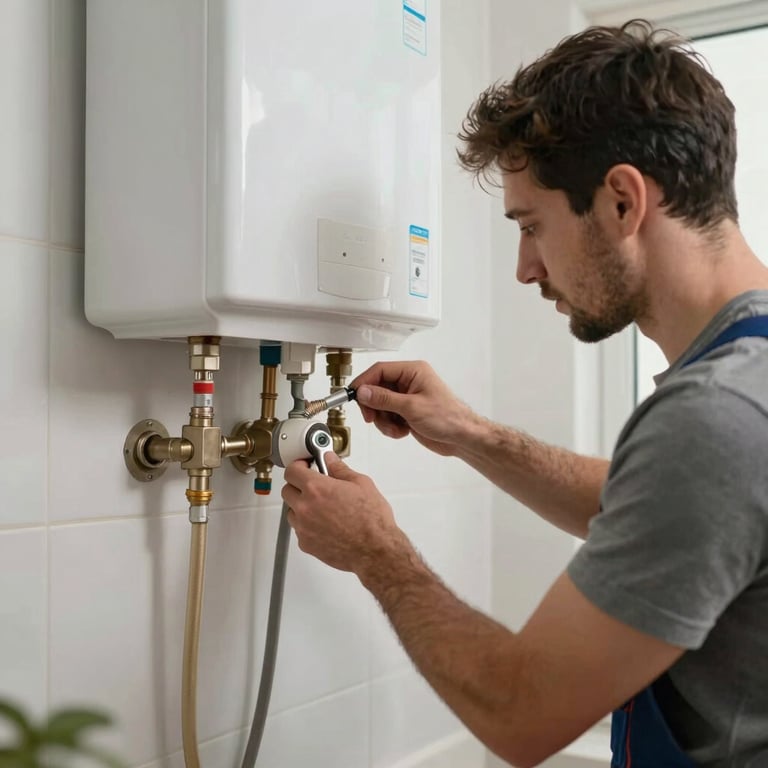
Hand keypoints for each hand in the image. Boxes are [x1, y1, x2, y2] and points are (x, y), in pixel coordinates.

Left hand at [282, 453, 403, 573]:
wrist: (375, 550)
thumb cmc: (371, 519)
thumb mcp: (361, 484)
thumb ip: (339, 469)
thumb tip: (330, 460)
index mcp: (317, 488)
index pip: (292, 471)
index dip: (298, 466)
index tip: (304, 467)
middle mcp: (305, 507)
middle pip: (287, 490)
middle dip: (298, 486)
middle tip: (314, 487)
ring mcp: (303, 527)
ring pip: (291, 511)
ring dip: (301, 506)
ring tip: (322, 508)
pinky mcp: (306, 544)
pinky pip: (299, 530)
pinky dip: (308, 526)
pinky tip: (325, 525)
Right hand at [351, 361, 472, 455]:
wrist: (461, 438)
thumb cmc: (448, 418)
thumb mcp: (411, 407)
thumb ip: (384, 399)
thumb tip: (363, 391)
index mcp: (413, 371)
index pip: (380, 370)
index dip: (364, 382)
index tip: (353, 395)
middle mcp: (409, 382)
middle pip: (377, 388)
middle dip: (374, 406)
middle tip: (372, 418)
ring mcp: (407, 397)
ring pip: (380, 405)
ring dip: (384, 420)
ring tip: (396, 428)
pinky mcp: (407, 412)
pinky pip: (387, 416)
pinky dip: (390, 426)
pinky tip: (402, 431)